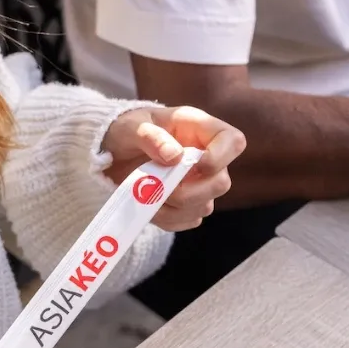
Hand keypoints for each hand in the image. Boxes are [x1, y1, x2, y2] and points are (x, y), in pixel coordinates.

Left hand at [102, 105, 245, 230]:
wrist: (114, 152)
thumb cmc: (128, 130)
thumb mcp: (132, 126)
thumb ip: (152, 137)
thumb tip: (175, 156)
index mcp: (200, 129)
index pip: (233, 142)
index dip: (221, 157)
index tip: (196, 165)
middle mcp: (206, 158)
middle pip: (221, 183)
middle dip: (189, 191)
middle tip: (158, 186)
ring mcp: (199, 184)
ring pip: (205, 206)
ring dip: (173, 207)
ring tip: (146, 195)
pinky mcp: (188, 205)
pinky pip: (188, 220)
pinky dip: (167, 218)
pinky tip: (149, 206)